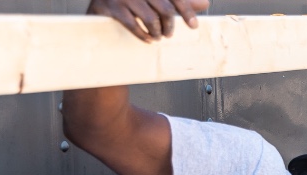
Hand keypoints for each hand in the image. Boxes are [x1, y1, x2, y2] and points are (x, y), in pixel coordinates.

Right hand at [88, 0, 208, 41]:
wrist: (102, 9)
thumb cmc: (133, 4)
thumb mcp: (156, 0)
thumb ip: (178, 1)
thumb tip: (204, 3)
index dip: (186, 10)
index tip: (194, 25)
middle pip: (164, 7)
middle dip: (170, 25)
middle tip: (168, 34)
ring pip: (150, 18)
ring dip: (157, 32)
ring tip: (158, 36)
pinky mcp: (109, 6)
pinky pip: (133, 24)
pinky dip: (143, 35)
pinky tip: (148, 39)